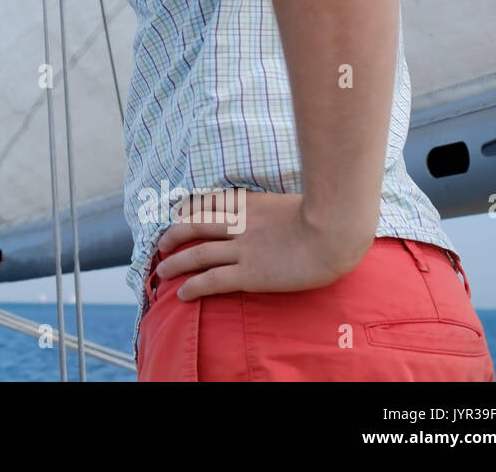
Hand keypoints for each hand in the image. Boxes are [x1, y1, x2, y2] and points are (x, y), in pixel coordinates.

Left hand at [152, 190, 373, 300]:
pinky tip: (182, 294)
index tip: (179, 213)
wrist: (335, 231)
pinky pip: (213, 281)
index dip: (190, 209)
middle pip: (195, 225)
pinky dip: (194, 286)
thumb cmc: (328, 217)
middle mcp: (240, 224)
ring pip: (197, 254)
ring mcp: (243, 249)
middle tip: (162, 243)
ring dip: (175, 262)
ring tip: (160, 271)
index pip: (210, 202)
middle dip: (173, 234)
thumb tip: (278, 213)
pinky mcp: (250, 274)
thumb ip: (278, 208)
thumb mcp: (294, 201)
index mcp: (250, 205)